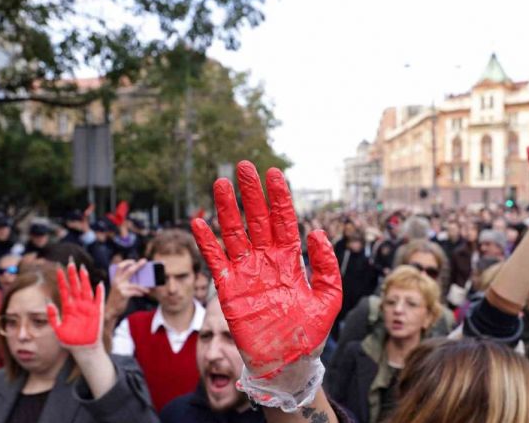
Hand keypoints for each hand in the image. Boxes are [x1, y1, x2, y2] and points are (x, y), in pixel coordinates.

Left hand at [47, 263, 103, 347]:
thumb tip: (48, 302)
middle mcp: (78, 305)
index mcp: (68, 307)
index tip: (58, 268)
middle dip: (73, 274)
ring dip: (84, 280)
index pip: (64, 289)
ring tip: (82, 269)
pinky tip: (99, 284)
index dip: (62, 279)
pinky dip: (100, 293)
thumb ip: (53, 316)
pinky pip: (99, 300)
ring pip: (86, 290)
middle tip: (70, 261)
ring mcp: (88, 307)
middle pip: (75, 286)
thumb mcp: (57, 329)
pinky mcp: (97, 313)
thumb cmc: (70, 341)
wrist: (82, 349)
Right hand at [104, 259, 148, 322]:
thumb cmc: (117, 298)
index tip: (134, 261)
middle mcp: (117, 282)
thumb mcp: (119, 288)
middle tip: (145, 261)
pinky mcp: (123, 294)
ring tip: (148, 289)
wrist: (111, 310)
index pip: (119, 267)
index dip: (126, 262)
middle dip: (138, 265)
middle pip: (129, 271)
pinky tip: (143, 294)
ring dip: (143, 287)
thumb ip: (125, 282)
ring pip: (135, 285)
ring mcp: (120, 288)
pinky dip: (140, 293)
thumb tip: (140, 278)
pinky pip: (135, 292)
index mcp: (115, 279)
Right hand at [191, 161, 341, 377]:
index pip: (283, 221)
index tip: (275, 173)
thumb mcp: (329, 298)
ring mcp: (246, 273)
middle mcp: (266, 260)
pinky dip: (207, 243)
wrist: (287, 363)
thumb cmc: (309, 332)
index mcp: (290, 260)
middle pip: (256, 219)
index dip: (279, 198)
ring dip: (226, 209)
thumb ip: (326, 266)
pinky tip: (199, 222)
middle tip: (244, 166)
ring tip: (220, 183)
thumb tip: (316, 231)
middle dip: (251, 193)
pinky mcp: (229, 289)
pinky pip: (215, 261)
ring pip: (234, 233)